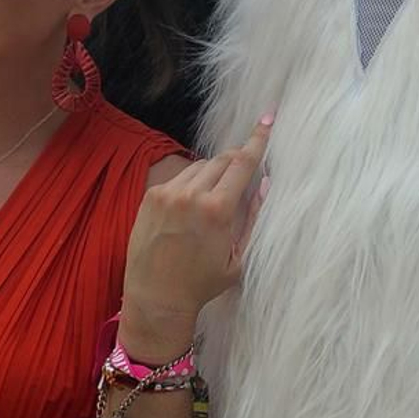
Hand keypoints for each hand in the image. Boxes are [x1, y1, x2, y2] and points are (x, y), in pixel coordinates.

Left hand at [119, 116, 272, 356]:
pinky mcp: (151, 196)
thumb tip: (265, 183)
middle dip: (235, 160)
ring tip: (212, 201)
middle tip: (242, 171)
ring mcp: (167, 193)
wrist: (156, 297)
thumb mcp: (238, 257)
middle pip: (222, 159)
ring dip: (212, 173)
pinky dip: (190, 183)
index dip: (257, 140)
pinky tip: (189, 208)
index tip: (267, 120)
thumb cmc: (202, 283)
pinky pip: (179, 177)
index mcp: (217, 210)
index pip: (242, 163)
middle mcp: (191, 195)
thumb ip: (253, 217)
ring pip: (199, 166)